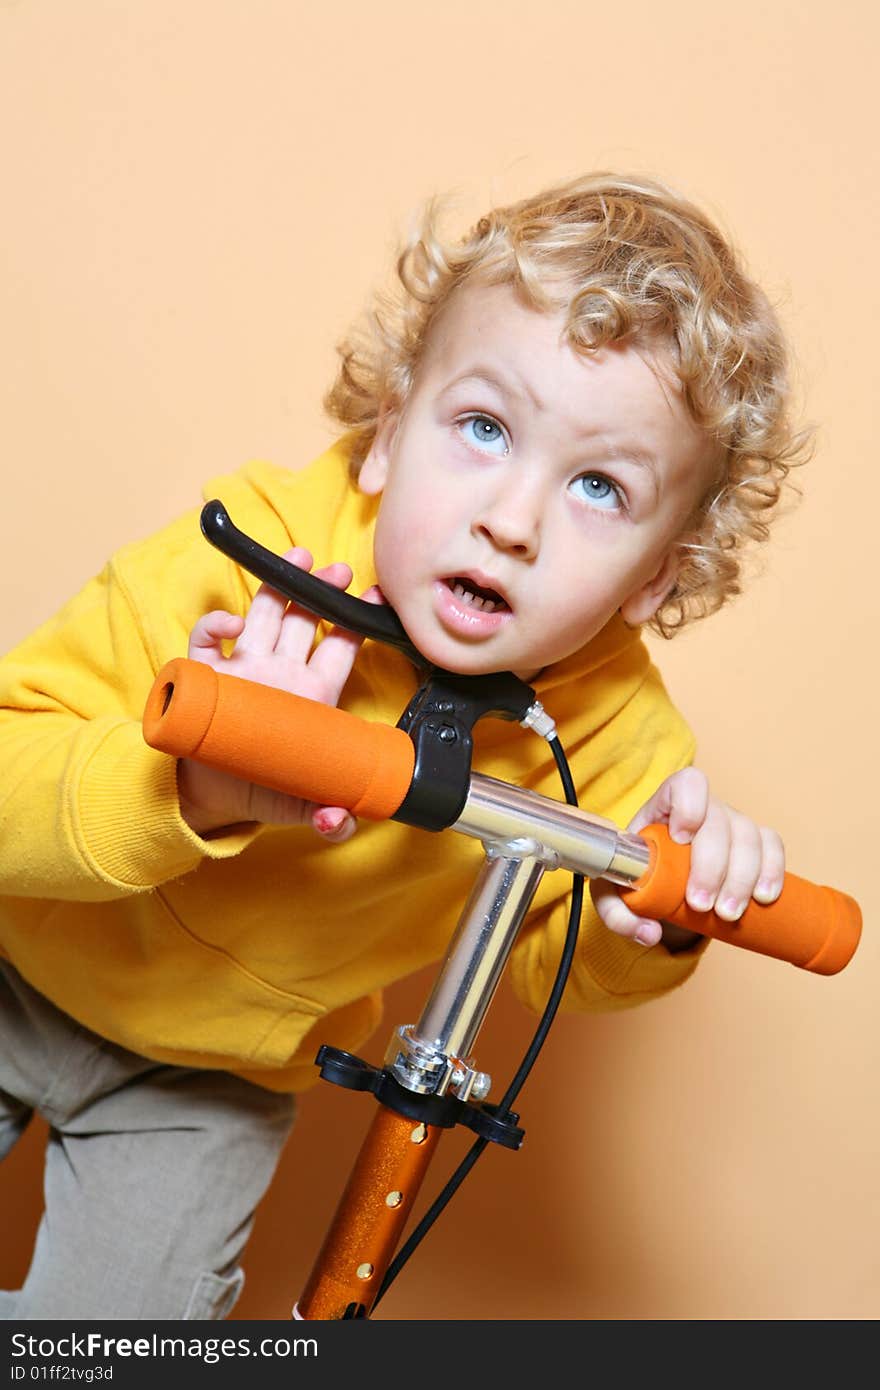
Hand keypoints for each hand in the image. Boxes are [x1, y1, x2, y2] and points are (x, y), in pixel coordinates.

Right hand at [178, 547, 379, 840]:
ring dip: (276, 585)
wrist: (214, 797)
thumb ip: (328, 818)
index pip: (341, 648)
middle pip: (304, 619)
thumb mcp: (302, 808)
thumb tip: (338, 823)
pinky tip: (229, 626)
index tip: (377, 596)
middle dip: (320, 589)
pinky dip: (217, 626)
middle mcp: (282, 673)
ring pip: (263, 615)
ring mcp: (246, 668)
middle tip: (337, 568)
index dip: (358, 621)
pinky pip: (208, 640)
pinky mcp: (208, 675)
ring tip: (295, 559)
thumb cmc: (265, 790)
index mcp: (313, 694)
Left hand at [590, 767, 785, 948]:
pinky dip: (772, 871)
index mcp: (665, 805)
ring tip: (728, 914)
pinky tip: (763, 898)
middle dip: (713, 867)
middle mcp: (704, 809)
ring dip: (742, 877)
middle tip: (702, 906)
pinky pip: (773, 845)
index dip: (689, 806)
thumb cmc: (636, 876)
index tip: (681, 840)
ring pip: (748, 836)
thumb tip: (650, 934)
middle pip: (718, 822)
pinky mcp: (754, 843)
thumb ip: (617, 914)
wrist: (659, 881)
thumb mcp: (613, 895)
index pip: (686, 785)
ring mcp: (732, 823)